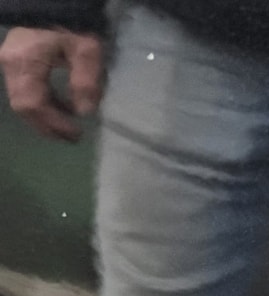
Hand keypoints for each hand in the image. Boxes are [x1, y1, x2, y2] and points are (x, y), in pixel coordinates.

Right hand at [1, 27, 102, 141]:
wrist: (54, 11)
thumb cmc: (72, 30)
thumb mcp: (87, 51)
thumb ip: (87, 80)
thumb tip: (85, 112)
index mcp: (26, 60)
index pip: (32, 102)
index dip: (53, 122)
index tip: (76, 133)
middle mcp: (11, 64)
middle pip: (23, 106)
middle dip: (48, 126)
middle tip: (73, 137)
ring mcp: (9, 66)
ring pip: (21, 102)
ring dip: (46, 119)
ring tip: (70, 129)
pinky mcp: (14, 68)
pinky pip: (24, 94)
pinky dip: (43, 106)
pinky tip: (62, 111)